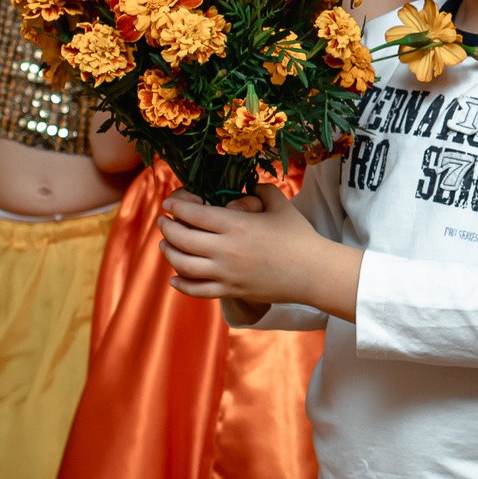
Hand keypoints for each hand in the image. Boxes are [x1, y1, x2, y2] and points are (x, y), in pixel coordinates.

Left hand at [157, 190, 288, 300]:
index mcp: (237, 225)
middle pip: (182, 239)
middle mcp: (226, 250)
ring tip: (165, 244)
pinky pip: (197, 290)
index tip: (169, 203)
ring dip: (168, 252)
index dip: (177, 207)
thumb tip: (246, 187)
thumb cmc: (299, 236)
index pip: (194, 214)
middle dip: (167, 227)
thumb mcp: (280, 204)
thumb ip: (259, 190)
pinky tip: (174, 278)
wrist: (313, 272)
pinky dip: (181, 284)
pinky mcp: (231, 291)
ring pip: (183, 265)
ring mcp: (226, 274)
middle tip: (163, 221)